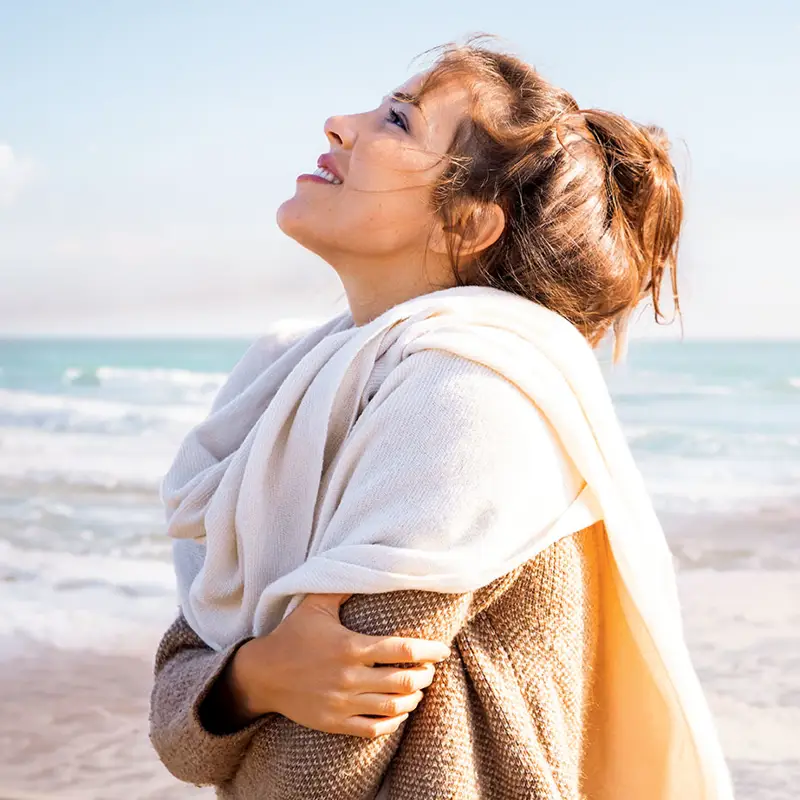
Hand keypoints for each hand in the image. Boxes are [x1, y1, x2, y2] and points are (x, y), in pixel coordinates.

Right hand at [225, 593, 450, 737]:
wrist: (263, 675)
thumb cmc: (292, 634)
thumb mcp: (315, 604)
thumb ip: (342, 587)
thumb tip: (367, 566)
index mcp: (351, 647)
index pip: (403, 650)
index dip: (429, 651)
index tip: (442, 650)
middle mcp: (350, 677)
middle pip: (404, 680)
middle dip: (425, 675)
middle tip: (429, 669)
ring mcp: (343, 703)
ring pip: (393, 707)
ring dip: (413, 698)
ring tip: (417, 689)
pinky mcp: (335, 722)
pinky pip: (374, 729)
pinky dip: (393, 721)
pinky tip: (399, 711)